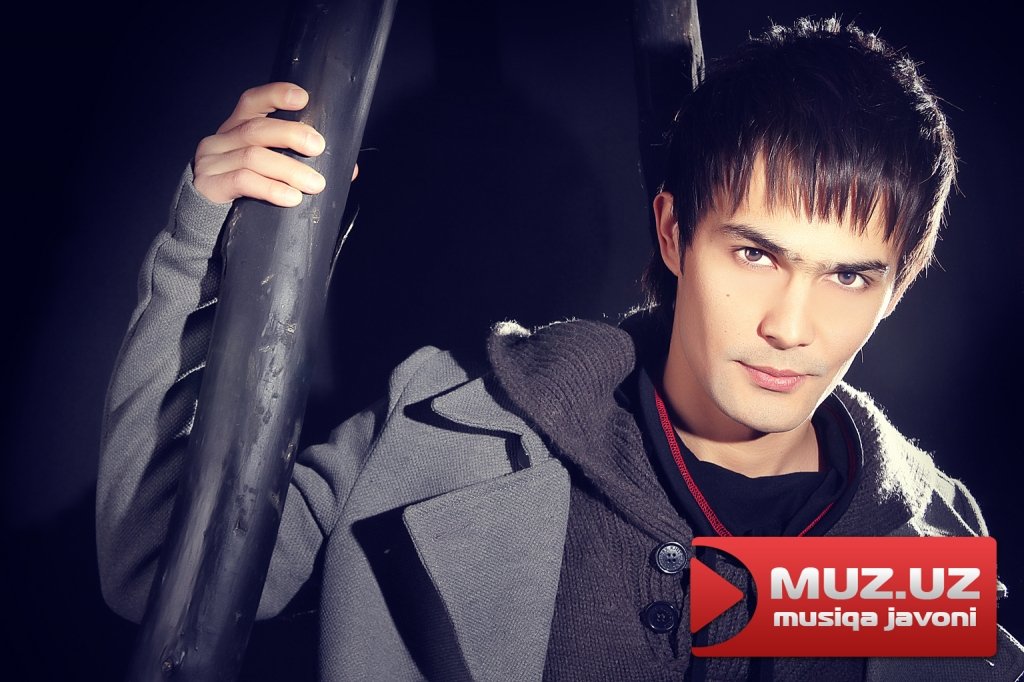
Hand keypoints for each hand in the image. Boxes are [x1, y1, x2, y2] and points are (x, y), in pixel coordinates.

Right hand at [192, 82, 356, 206]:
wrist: (204, 225)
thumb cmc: (244, 194)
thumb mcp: (269, 173)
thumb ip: (300, 165)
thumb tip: (347, 170)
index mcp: (236, 129)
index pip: (253, 101)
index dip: (276, 95)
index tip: (303, 98)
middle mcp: (220, 140)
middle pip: (258, 128)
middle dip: (292, 134)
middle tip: (319, 147)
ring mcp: (211, 161)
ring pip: (254, 156)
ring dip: (289, 169)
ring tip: (315, 184)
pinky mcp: (209, 185)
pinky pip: (243, 181)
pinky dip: (271, 188)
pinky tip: (291, 197)